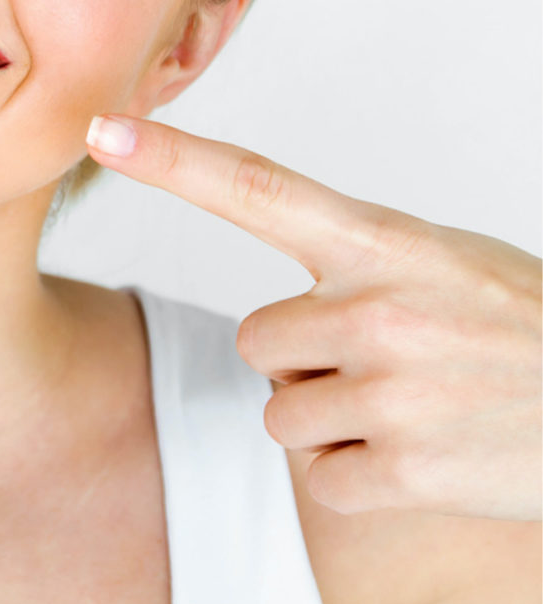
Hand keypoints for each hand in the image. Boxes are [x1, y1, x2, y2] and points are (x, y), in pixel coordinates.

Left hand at [85, 113, 542, 521]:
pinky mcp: (405, 471)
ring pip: (283, 410)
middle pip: (257, 339)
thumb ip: (353, 264)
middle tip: (390, 361)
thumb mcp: (446, 262)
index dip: (173, 159)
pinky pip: (320, 476)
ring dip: (333, 417)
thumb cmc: (524, 328)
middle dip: (305, 356)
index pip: (258, 187)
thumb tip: (272, 310)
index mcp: (385, 243)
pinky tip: (423, 454)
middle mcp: (379, 309)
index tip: (103, 127)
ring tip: (415, 405)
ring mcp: (392, 391)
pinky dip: (358, 475)